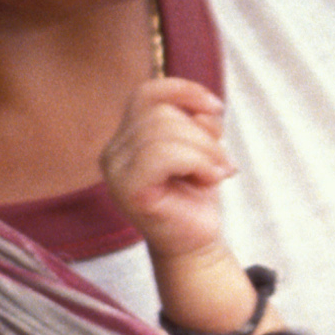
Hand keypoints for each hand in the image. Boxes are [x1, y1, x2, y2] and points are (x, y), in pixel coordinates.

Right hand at [101, 75, 234, 265]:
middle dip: (202, 133)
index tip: (217, 108)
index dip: (184, 91)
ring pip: (163, 132)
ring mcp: (115, 171)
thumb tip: (204, 109)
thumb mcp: (199, 146)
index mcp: (125, 137)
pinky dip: (197, 162)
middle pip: (160, 113)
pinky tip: (207, 180)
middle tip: (222, 162)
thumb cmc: (195, 194)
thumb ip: (194, 120)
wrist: (196, 243)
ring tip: (216, 173)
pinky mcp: (128, 189)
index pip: (147, 93)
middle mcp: (112, 152)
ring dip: (205, 150)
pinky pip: (162, 154)